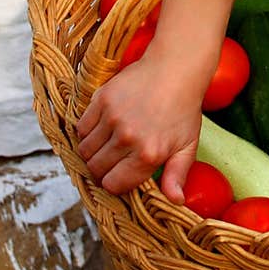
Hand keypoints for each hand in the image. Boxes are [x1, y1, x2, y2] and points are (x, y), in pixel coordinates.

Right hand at [75, 42, 207, 202]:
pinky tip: (102, 128)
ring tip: (107, 145)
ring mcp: (112, 118)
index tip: (119, 176)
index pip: (114, 185)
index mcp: (148, 154)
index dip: (114, 183)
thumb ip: (177, 175)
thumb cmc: (183, 108)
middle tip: (112, 161)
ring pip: (85, 150)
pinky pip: (81, 127)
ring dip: (92, 152)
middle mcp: (128, 138)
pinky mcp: (102, 99)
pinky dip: (86, 132)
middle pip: (96, 169)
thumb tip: (174, 201)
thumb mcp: (187, 144)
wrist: (175, 68)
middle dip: (102, 170)